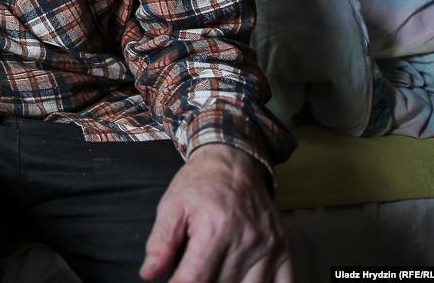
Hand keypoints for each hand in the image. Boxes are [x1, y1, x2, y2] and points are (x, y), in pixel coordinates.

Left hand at [141, 144, 290, 282]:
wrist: (234, 161)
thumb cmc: (200, 183)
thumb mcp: (172, 205)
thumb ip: (161, 242)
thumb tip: (149, 274)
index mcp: (215, 228)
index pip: (195, 278)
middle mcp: (247, 240)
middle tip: (192, 274)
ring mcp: (269, 247)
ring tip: (215, 276)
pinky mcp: (284, 249)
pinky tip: (244, 282)